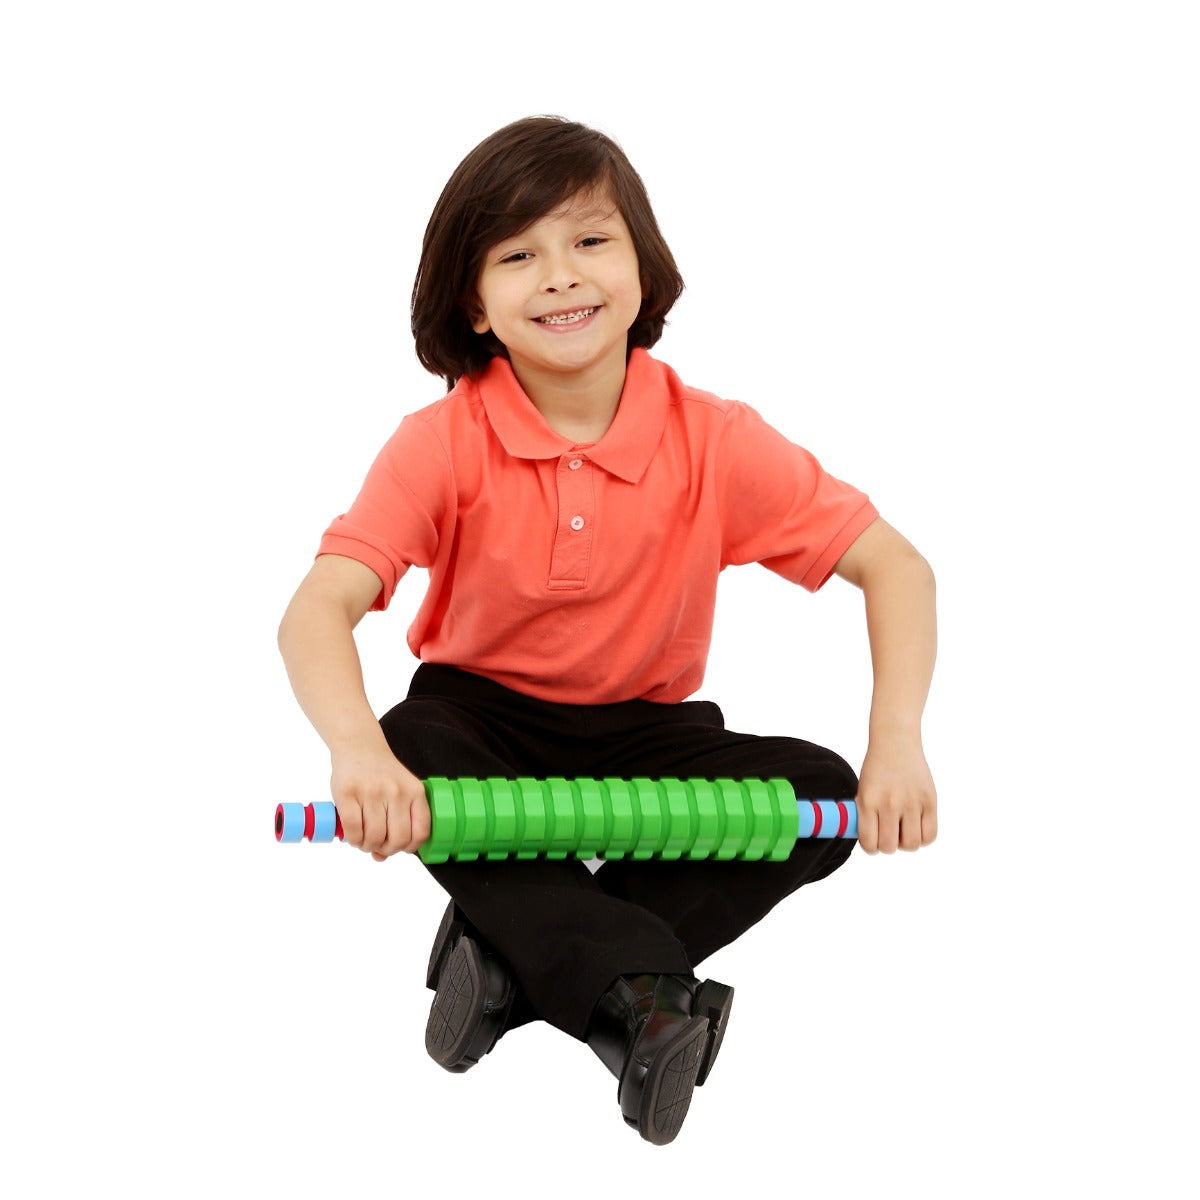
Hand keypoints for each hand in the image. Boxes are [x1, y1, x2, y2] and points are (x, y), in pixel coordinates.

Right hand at [330, 737, 430, 860]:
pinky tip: (354, 835)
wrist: (359, 746)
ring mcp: (372, 791)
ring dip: (367, 846)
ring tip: (363, 839)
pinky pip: (353, 829)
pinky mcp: (347, 792)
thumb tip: (381, 856)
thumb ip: (398, 821)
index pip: (421, 832)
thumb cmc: (381, 774)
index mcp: (415, 792)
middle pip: (397, 839)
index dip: (409, 847)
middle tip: (377, 846)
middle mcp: (396, 791)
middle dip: (386, 850)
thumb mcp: (401, 790)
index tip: (399, 848)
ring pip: (374, 837)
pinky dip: (353, 839)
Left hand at [855, 735, 936, 853]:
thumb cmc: (877, 769)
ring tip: (903, 828)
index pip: (869, 842)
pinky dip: (923, 837)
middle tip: (889, 832)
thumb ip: (866, 816)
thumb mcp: (863, 790)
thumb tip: (870, 843)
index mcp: (868, 801)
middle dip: (888, 845)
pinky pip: (930, 835)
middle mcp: (890, 802)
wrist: (896, 742)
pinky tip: (916, 826)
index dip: (871, 847)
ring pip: (912, 844)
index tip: (873, 841)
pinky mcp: (930, 800)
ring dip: (906, 842)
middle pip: (890, 847)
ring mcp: (912, 802)